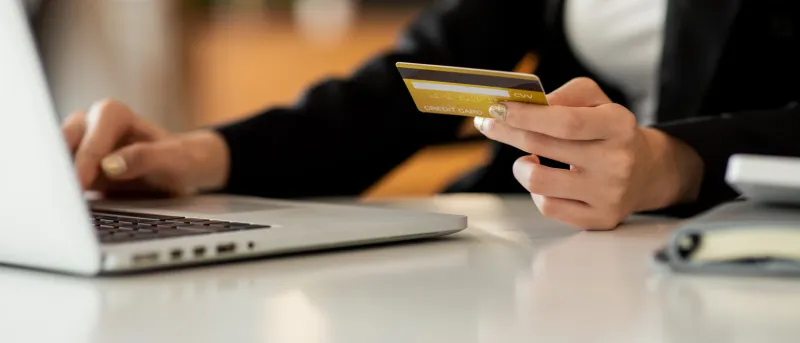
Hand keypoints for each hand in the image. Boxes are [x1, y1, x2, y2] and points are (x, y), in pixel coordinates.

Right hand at [62, 99, 229, 197]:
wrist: (184, 170)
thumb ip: (145, 158)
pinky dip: (64, 193)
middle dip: (62, 170)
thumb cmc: (181, 158)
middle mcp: (90, 126)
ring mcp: (81, 148)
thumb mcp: (174, 159)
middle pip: (61, 145)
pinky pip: (64, 180)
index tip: (81, 184)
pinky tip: (70, 209)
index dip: (84, 162)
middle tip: (66, 197)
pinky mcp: (79, 170)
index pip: (90, 139)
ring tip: (66, 205)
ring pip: (57, 163)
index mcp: (112, 114)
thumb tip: (109, 166)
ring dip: (60, 182)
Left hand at [474, 78, 703, 229]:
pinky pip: (548, 207)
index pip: (566, 121)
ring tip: (526, 159)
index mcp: (618, 125)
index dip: (527, 115)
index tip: (498, 108)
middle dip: (508, 132)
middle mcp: (616, 161)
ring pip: (538, 181)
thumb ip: (567, 94)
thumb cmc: (610, 132)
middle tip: (489, 124)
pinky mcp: (599, 219)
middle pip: (545, 146)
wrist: (646, 172)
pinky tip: (545, 179)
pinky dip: (537, 192)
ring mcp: (608, 194)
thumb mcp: (598, 101)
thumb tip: (530, 104)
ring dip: (521, 167)